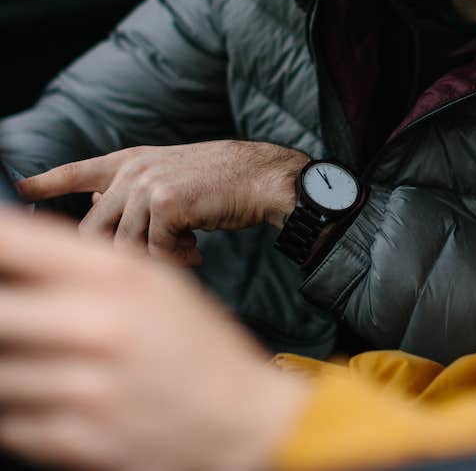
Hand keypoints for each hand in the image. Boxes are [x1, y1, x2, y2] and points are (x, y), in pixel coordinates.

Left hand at [0, 208, 307, 470]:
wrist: (241, 419)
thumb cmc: (194, 343)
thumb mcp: (153, 282)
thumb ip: (85, 263)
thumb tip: (13, 250)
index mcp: (119, 274)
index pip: (17, 243)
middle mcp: (99, 324)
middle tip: (10, 313)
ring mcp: (85, 388)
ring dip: (1, 358)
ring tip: (24, 348)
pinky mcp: (76, 442)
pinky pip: (4, 420)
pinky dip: (9, 405)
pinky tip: (33, 391)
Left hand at [17, 141, 309, 265]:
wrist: (262, 177)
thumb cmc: (222, 184)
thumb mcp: (171, 178)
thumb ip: (132, 192)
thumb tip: (92, 214)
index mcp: (131, 162)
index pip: (79, 172)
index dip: (47, 182)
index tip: (20, 189)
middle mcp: (132, 170)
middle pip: (92, 231)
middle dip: (114, 260)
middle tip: (151, 268)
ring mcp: (146, 185)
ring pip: (123, 248)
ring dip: (155, 260)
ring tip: (186, 256)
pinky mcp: (166, 203)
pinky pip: (154, 251)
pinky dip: (176, 260)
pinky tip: (198, 253)